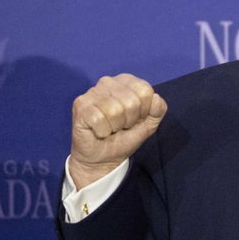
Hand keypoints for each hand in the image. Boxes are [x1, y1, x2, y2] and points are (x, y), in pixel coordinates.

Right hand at [70, 73, 166, 188]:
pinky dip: (102, 131)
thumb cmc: (125, 136)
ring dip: (115, 127)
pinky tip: (99, 131)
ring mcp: (92, 92)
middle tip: (121, 126)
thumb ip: (158, 109)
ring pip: (115, 110)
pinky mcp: (80, 105)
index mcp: (127, 81)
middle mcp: (108, 81)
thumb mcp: (149, 123)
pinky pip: (99, 119)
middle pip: (132, 101)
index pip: (145, 91)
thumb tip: (156, 98)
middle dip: (129, 120)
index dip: (144, 111)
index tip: (135, 119)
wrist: (104, 158)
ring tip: (110, 128)